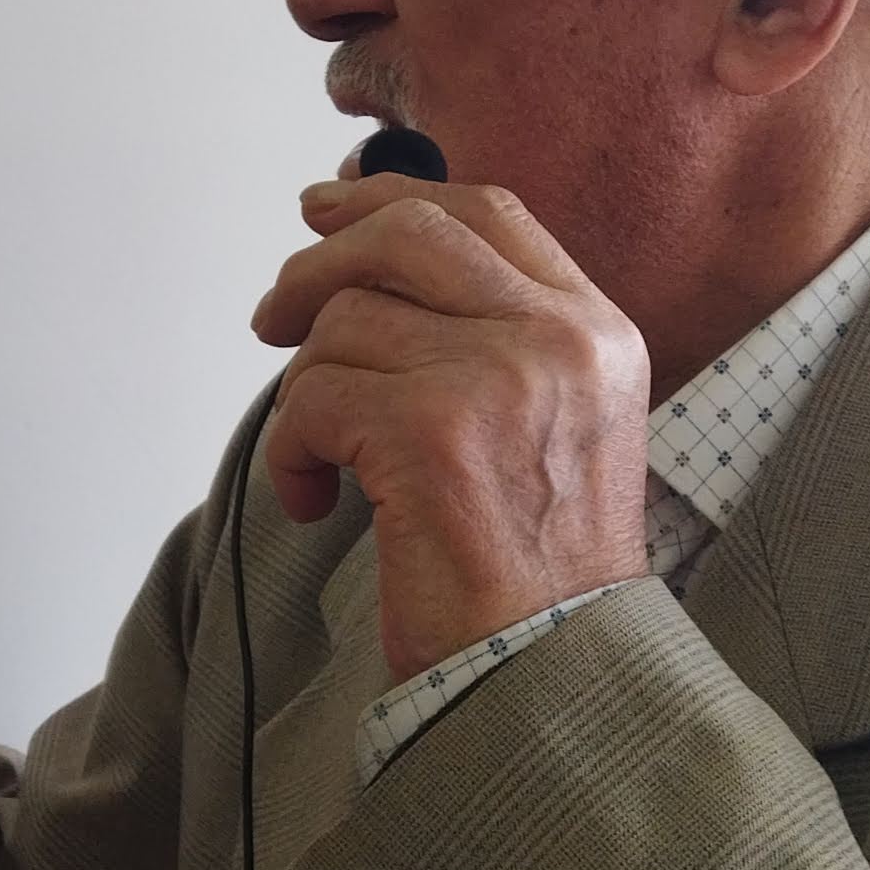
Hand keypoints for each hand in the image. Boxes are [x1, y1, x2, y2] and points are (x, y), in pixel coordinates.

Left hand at [251, 175, 650, 682]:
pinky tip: (320, 502)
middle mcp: (558, 339)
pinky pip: (313, 398)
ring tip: (324, 465)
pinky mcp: (430, 432)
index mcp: (597, 332)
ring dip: (306, 396)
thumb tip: (374, 264)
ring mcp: (497, 377)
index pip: (488, 212)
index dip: (394, 197)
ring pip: (344, 325)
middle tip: (272, 316)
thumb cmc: (539, 576)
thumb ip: (496, 344)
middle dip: (319, 264)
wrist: (558, 672)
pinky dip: (292, 454)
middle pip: (407, 234)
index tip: (328, 212)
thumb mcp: (555, 430)